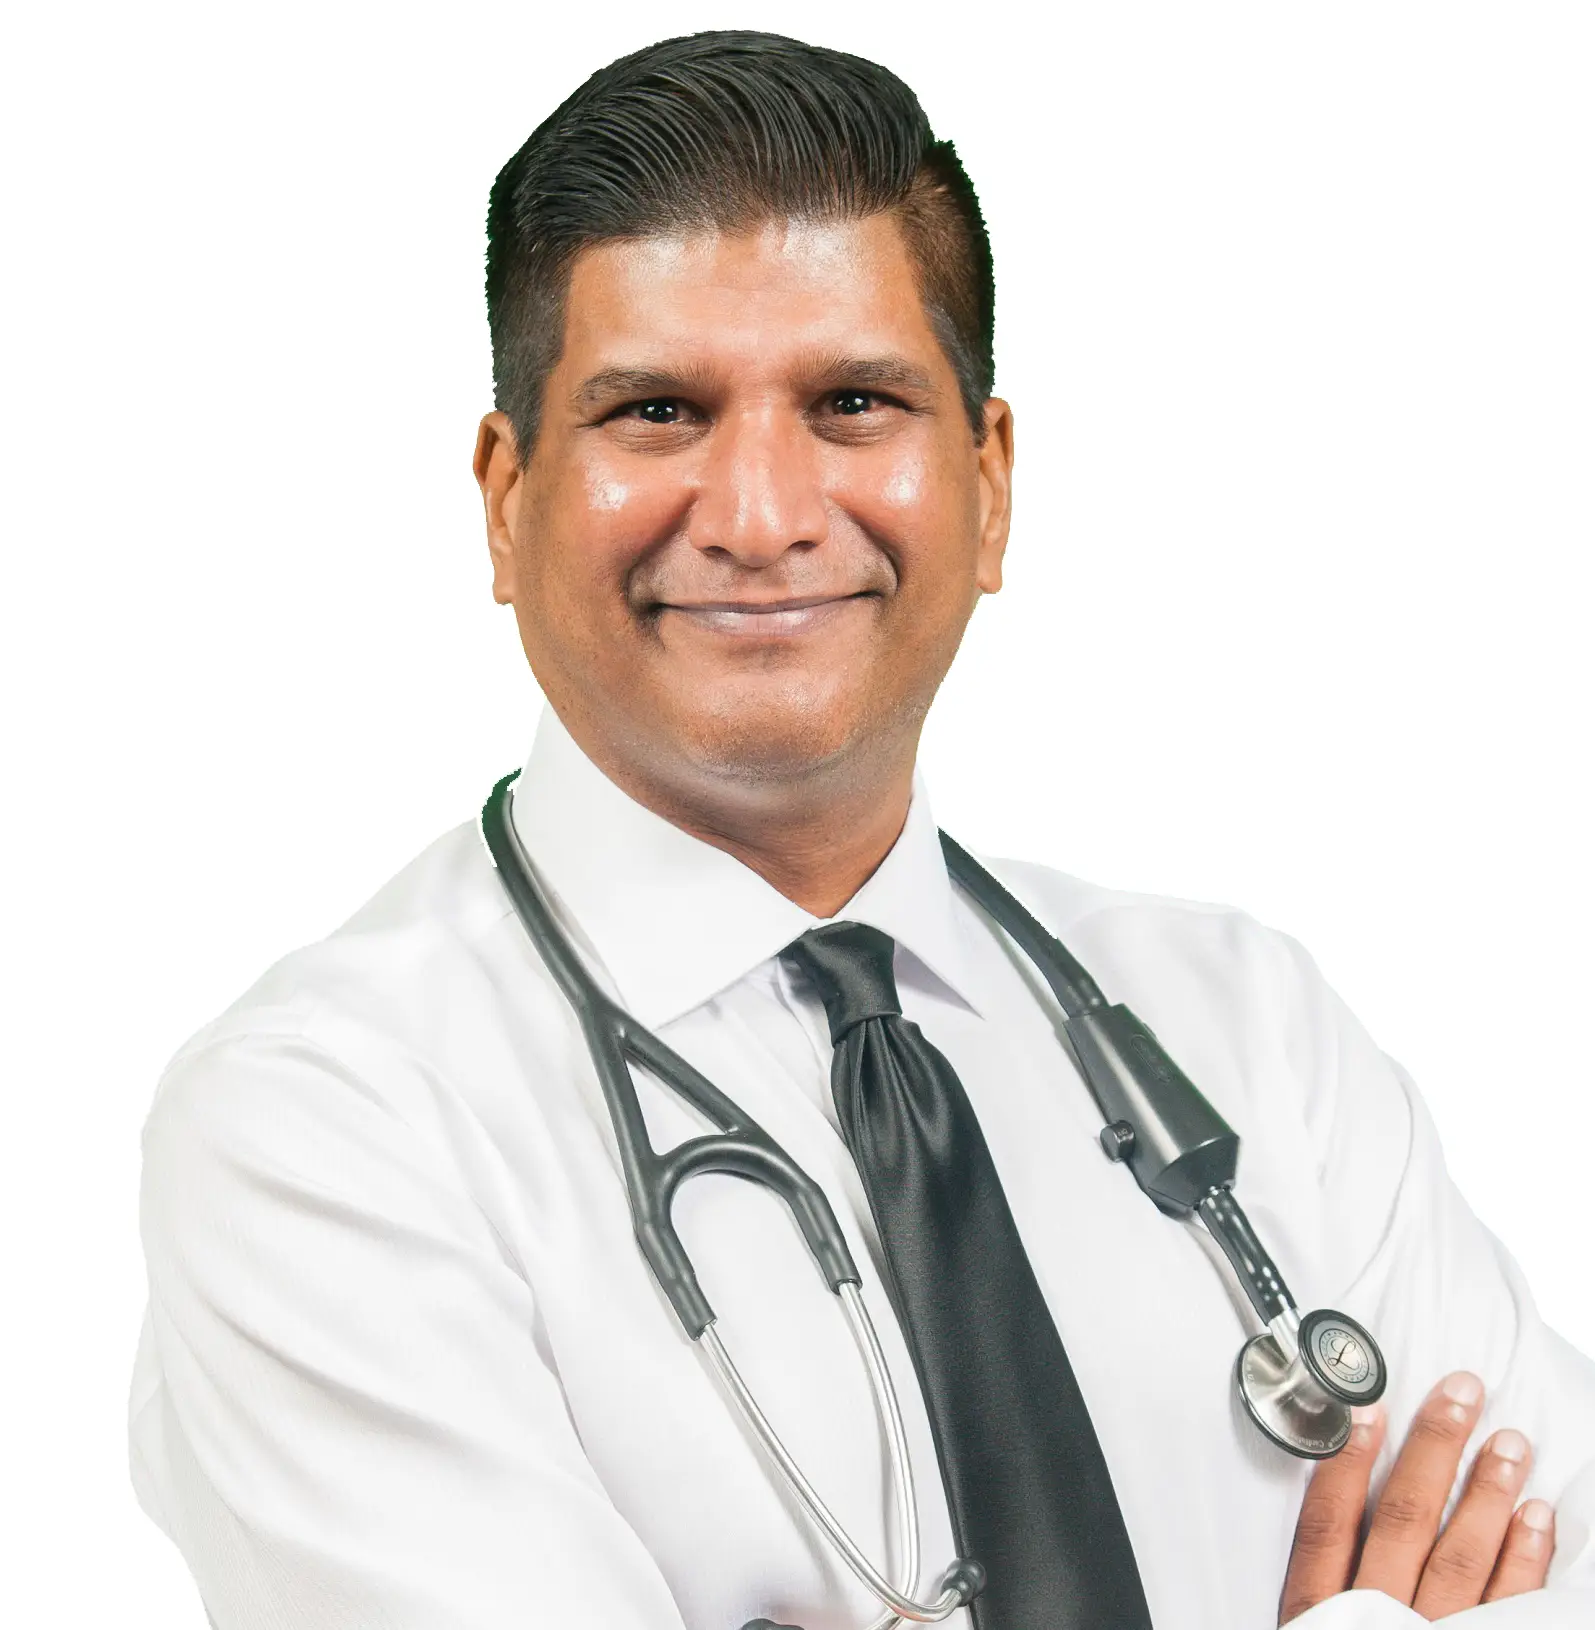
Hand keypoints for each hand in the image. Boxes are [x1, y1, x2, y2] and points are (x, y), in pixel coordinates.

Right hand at [1280, 1370, 1555, 1622]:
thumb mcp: (1304, 1629)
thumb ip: (1315, 1579)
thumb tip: (1323, 1501)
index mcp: (1320, 1613)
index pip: (1328, 1523)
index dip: (1348, 1460)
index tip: (1368, 1408)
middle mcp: (1377, 1619)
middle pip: (1404, 1521)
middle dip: (1435, 1449)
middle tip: (1462, 1395)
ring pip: (1461, 1556)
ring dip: (1488, 1492)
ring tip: (1509, 1443)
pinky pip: (1509, 1607)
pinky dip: (1524, 1558)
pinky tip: (1533, 1517)